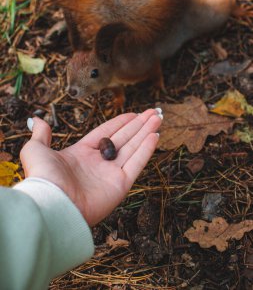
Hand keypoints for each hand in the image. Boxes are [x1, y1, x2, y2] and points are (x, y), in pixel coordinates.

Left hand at [20, 109, 161, 225]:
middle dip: (139, 124)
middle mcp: (99, 163)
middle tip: (154, 112)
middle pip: (124, 138)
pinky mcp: (120, 185)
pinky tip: (155, 135)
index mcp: (82, 153)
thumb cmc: (43, 177)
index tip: (134, 113)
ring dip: (147, 132)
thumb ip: (42, 134)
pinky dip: (147, 149)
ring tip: (158, 117)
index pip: (107, 132)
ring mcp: (111, 174)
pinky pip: (137, 163)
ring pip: (133, 148)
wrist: (52, 203)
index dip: (121, 122)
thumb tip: (37, 120)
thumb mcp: (36, 149)